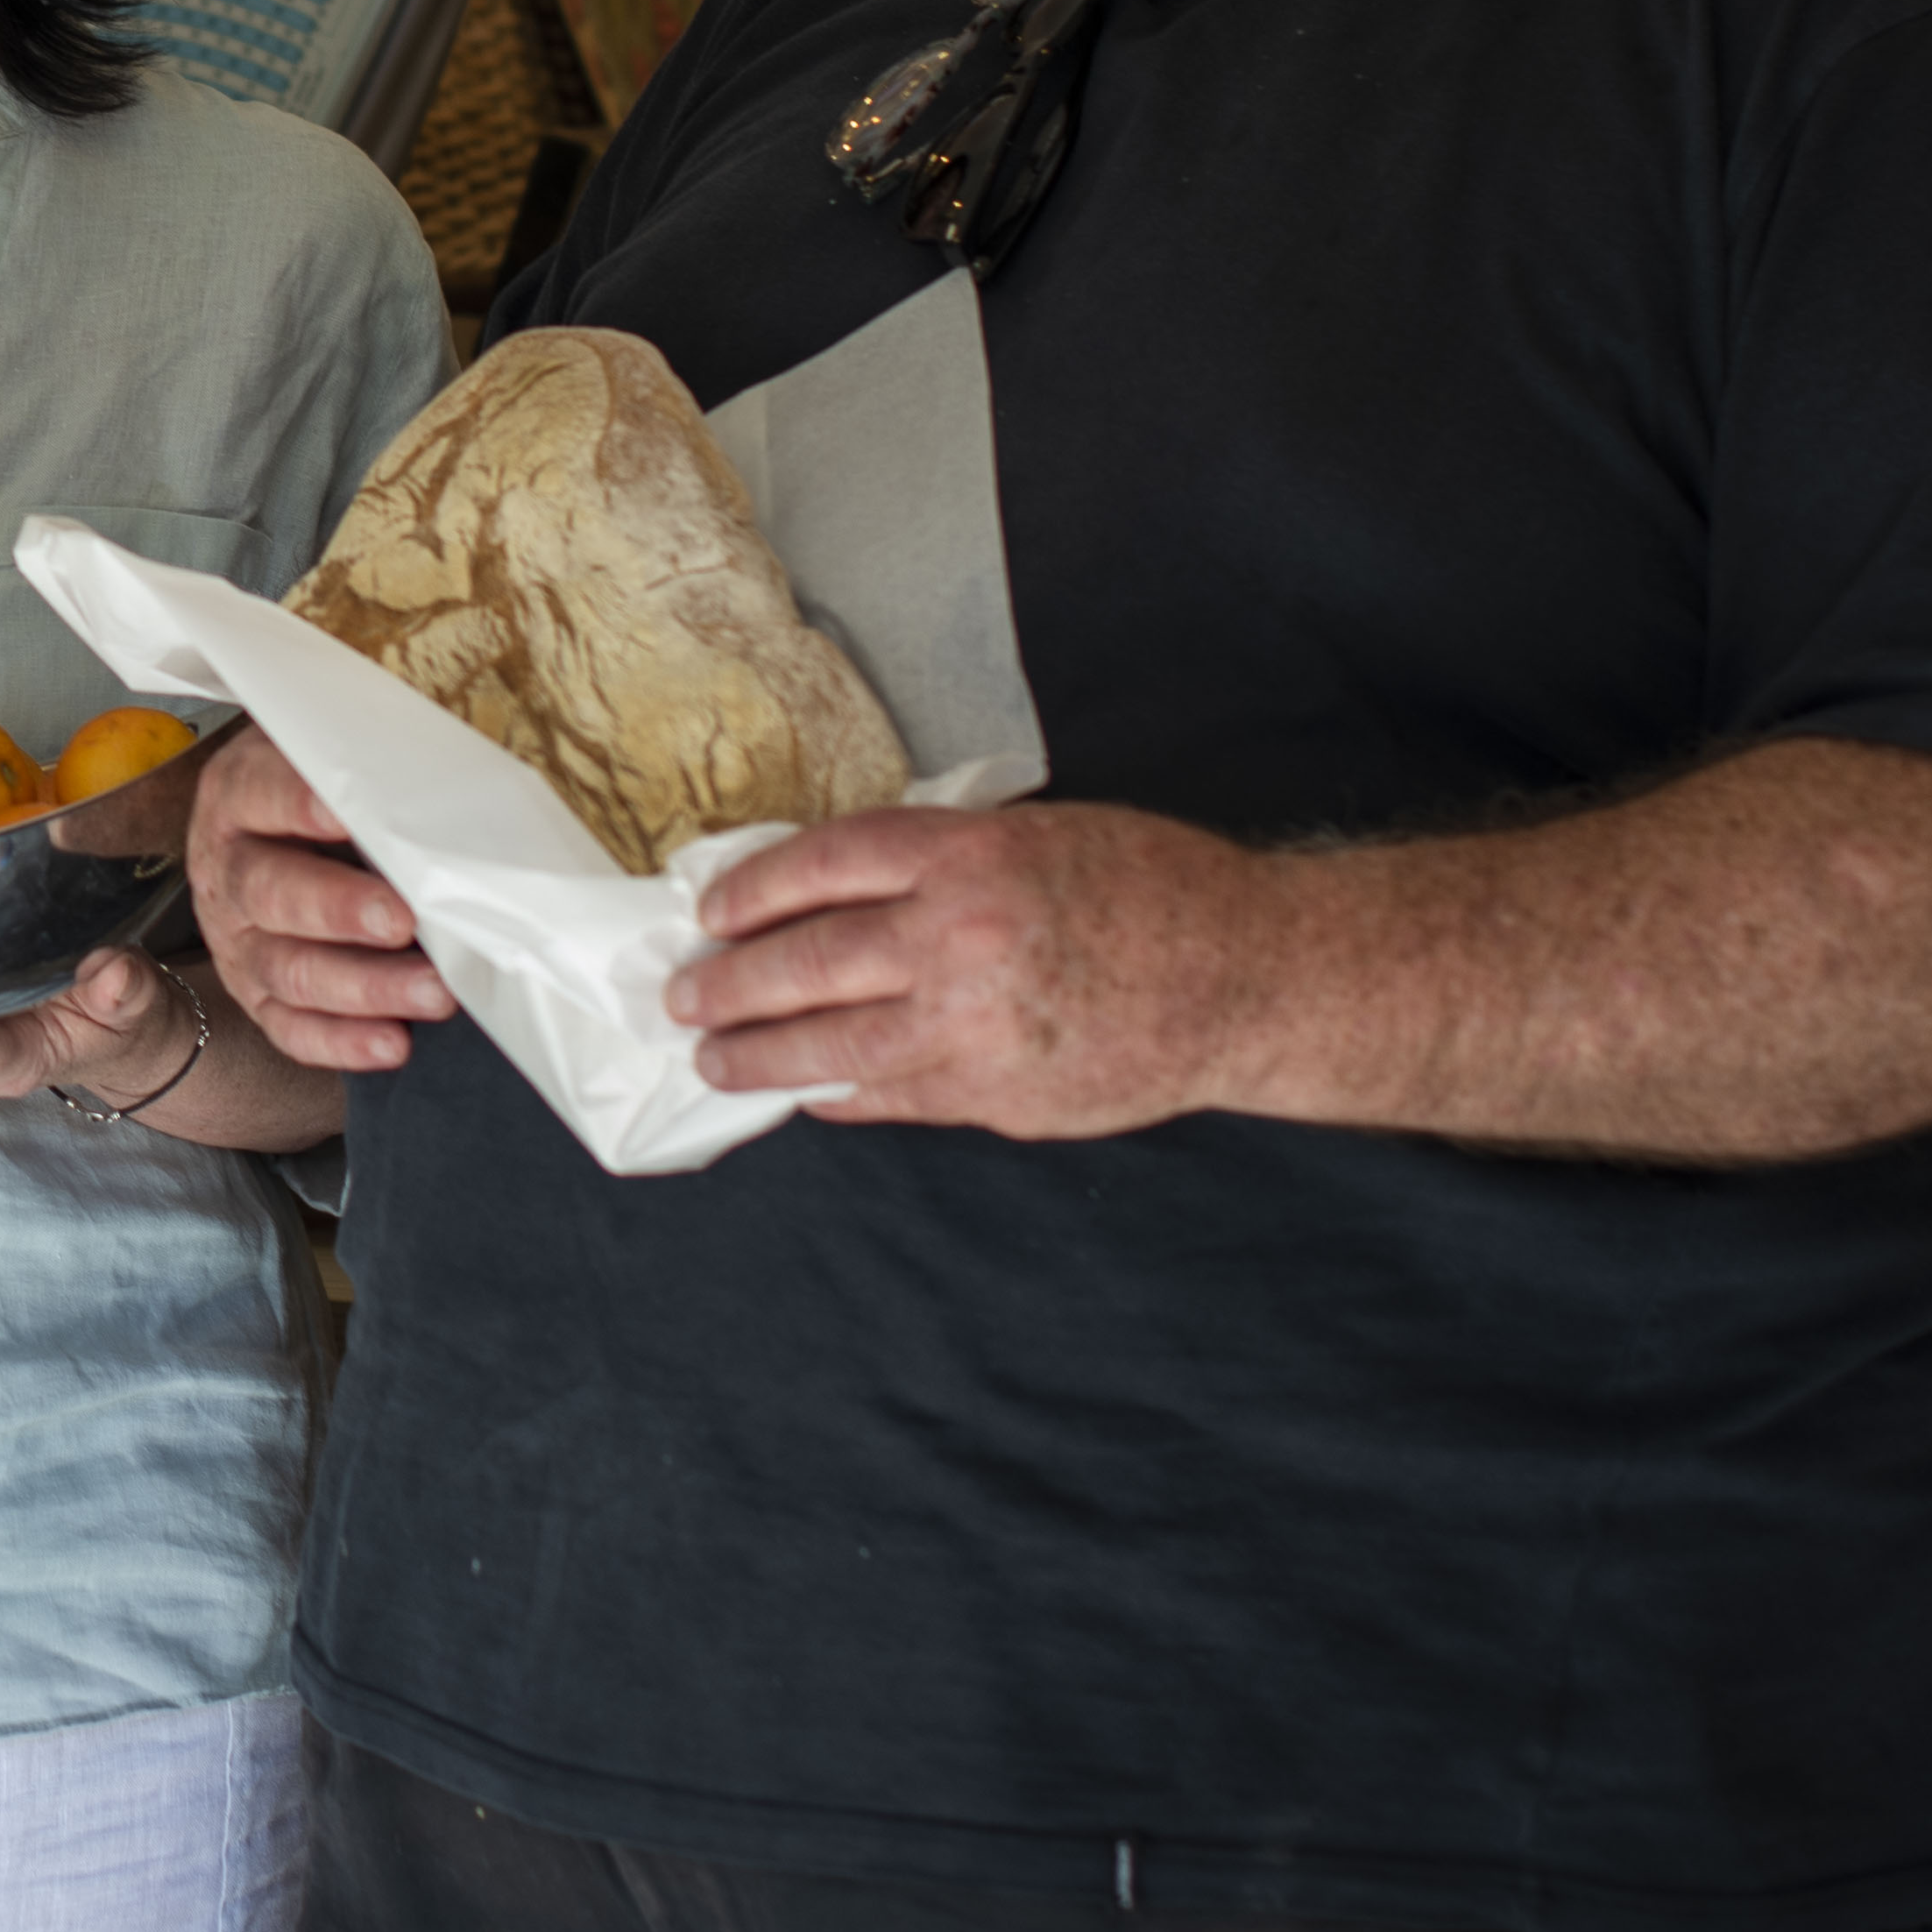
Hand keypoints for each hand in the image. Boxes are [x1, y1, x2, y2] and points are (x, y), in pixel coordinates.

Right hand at [191, 726, 451, 1075]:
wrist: (282, 837)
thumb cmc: (333, 792)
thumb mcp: (336, 756)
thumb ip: (373, 766)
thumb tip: (446, 785)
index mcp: (238, 793)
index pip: (261, 792)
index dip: (300, 802)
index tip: (350, 812)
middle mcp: (226, 869)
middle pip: (268, 891)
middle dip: (339, 909)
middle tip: (403, 919)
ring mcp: (235, 940)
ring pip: (287, 971)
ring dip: (364, 987)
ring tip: (435, 993)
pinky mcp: (255, 998)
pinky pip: (292, 1030)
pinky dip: (343, 1043)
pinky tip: (395, 1044)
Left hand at [680, 800, 1270, 1135]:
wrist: (1249, 977)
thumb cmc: (1152, 888)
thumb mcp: (1039, 835)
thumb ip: (942, 859)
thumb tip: (832, 890)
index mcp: (969, 854)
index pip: (822, 863)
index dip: (752, 887)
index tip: (710, 908)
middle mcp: (960, 935)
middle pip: (807, 960)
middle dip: (730, 981)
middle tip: (681, 992)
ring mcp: (976, 1024)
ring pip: (832, 1045)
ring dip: (758, 1053)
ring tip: (711, 1056)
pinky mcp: (998, 1094)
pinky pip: (893, 1097)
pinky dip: (840, 1094)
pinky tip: (807, 1092)